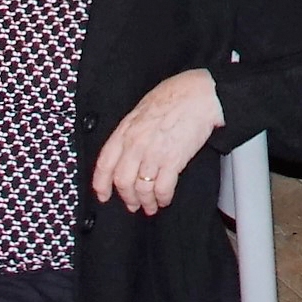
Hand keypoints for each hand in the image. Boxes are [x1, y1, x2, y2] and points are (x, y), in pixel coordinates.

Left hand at [92, 67, 223, 213]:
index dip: (101, 184)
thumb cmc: (175, 96)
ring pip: (142, 188)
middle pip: (122, 181)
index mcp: (125, 130)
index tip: (104, 195)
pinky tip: (164, 199)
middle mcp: (136, 144)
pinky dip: (163, 198)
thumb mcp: (142, 110)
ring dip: (146, 202)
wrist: (199, 94)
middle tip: (132, 204)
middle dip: (127, 198)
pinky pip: (162, 188)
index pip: (104, 163)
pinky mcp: (173, 160)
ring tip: (151, 206)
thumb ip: (131, 131)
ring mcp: (153, 153)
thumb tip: (126, 150)